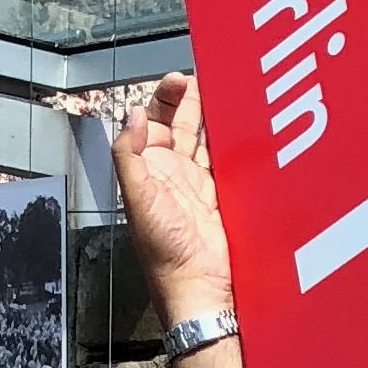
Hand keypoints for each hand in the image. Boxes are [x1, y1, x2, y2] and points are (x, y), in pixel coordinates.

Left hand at [115, 76, 233, 331]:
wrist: (199, 288)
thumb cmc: (163, 254)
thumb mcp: (137, 200)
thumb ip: (129, 155)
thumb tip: (131, 114)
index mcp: (147, 171)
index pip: (150, 123)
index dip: (161, 98)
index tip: (177, 80)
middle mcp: (171, 174)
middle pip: (179, 124)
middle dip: (188, 99)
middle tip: (201, 79)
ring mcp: (198, 185)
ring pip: (205, 138)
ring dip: (211, 115)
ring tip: (223, 91)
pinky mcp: (222, 196)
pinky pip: (226, 160)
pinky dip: (232, 141)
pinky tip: (238, 124)